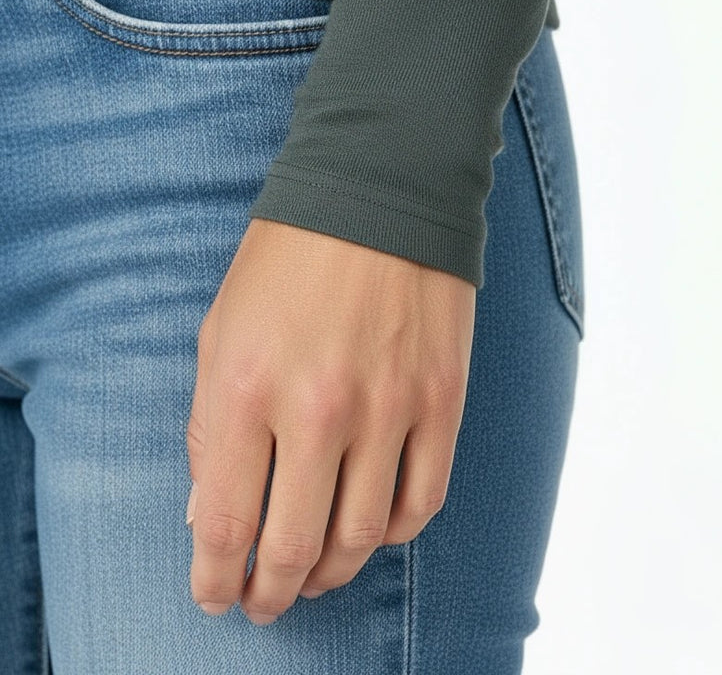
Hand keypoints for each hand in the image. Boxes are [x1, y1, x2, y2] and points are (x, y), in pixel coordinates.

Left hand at [185, 216, 475, 624]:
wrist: (381, 190)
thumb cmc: (289, 257)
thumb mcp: (220, 329)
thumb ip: (210, 426)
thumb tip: (212, 512)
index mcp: (245, 387)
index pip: (224, 523)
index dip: (216, 578)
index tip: (216, 594)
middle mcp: (316, 409)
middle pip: (294, 548)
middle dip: (270, 593)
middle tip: (263, 602)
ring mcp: (387, 408)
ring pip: (360, 538)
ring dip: (330, 573)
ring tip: (314, 577)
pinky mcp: (441, 400)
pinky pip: (421, 502)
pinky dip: (391, 534)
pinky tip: (370, 529)